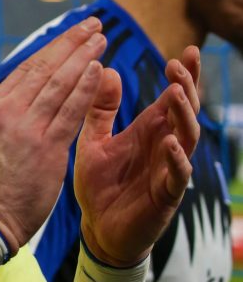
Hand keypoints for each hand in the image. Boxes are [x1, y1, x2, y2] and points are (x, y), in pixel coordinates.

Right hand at [0, 18, 106, 253]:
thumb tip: (2, 88)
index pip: (27, 68)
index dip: (54, 48)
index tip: (73, 34)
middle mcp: (6, 110)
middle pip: (44, 67)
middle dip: (72, 43)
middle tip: (94, 24)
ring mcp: (25, 128)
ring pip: (59, 83)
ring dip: (83, 57)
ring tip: (101, 38)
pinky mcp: (44, 147)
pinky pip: (69, 110)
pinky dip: (85, 87)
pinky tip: (99, 69)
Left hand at [76, 46, 200, 266]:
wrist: (97, 230)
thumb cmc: (100, 185)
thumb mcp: (94, 141)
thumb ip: (100, 110)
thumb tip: (108, 70)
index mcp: (149, 131)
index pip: (172, 97)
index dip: (183, 76)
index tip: (186, 50)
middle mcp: (164, 146)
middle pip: (186, 112)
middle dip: (187, 86)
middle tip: (180, 64)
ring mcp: (168, 170)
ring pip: (187, 138)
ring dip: (184, 116)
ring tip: (177, 93)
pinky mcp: (165, 196)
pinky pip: (177, 177)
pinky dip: (176, 160)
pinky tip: (170, 144)